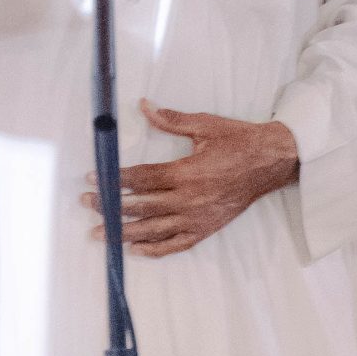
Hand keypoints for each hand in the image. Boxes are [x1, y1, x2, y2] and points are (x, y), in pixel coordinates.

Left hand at [81, 100, 298, 256]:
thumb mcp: (204, 125)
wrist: (271, 162)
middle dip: (109, 205)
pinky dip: (155, 250)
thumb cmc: (239, 141)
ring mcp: (197, 218)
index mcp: (186, 173)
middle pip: (140, 206)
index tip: (92, 179)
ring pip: (153, 230)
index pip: (140, 179)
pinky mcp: (206, 229)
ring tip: (99, 232)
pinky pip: (176, 244)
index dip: (113, 180)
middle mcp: (189, 200)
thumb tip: (144, 105)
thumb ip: (170, 120)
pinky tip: (135, 250)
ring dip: (123, 232)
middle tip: (85, 203)